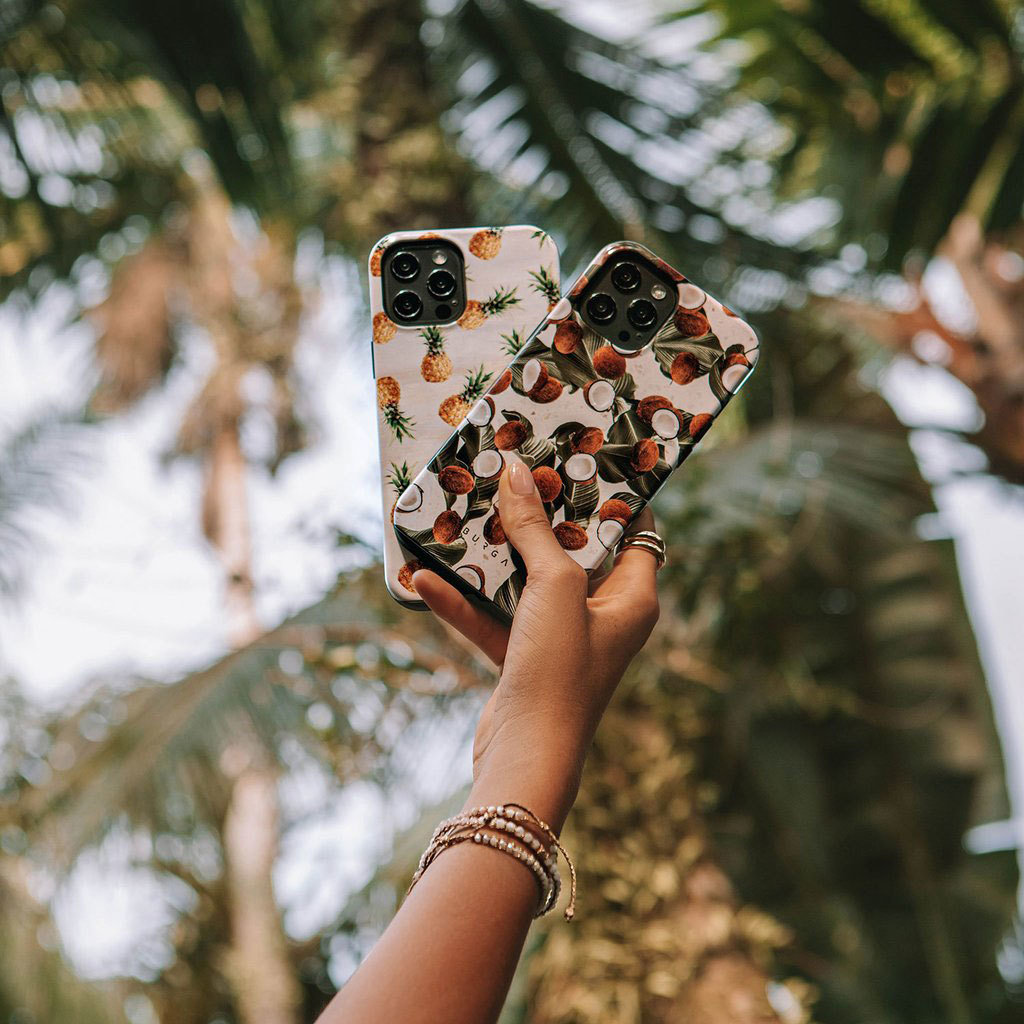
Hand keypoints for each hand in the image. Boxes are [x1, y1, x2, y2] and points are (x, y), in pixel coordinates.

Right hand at [413, 456, 659, 829]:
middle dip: (540, 517)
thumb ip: (535, 529)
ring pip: (527, 583)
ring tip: (463, 516)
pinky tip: (424, 580)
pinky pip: (494, 617)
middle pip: (573, 552)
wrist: (526, 755)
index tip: (583, 461)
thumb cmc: (560, 669)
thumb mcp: (554, 587)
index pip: (635, 532)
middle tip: (514, 474)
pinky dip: (464, 601)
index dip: (614, 497)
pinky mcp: (524, 658)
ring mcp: (562, 637)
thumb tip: (518, 474)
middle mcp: (602, 614)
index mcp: (632, 597)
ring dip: (493, 557)